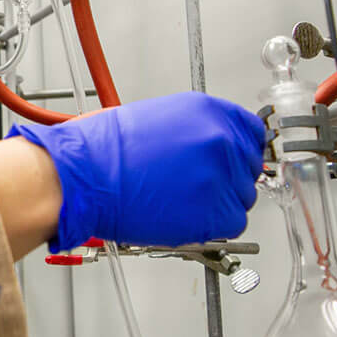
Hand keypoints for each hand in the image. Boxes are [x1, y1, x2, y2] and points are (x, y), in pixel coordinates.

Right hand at [9, 91, 264, 250]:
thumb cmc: (105, 149)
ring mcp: (221, 177)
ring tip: (181, 199)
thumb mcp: (159, 118)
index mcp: (209, 112)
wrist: (84, 177)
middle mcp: (221, 141)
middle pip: (248, 167)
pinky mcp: (215, 213)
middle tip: (195, 185)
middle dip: (227, 177)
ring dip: (219, 201)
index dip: (239, 150)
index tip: (231, 161)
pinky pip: (233, 221)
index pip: (252, 132)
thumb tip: (210, 144)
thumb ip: (195, 129)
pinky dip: (213, 224)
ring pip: (241, 196)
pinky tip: (184, 214)